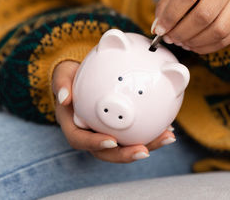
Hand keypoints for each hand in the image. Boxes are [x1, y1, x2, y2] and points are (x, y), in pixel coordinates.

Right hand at [52, 60, 175, 162]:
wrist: (81, 78)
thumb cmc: (70, 78)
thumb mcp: (62, 75)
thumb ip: (61, 84)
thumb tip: (64, 97)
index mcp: (74, 126)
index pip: (81, 140)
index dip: (96, 144)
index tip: (111, 141)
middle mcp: (91, 134)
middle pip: (107, 152)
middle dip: (126, 154)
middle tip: (145, 151)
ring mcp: (106, 133)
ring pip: (126, 146)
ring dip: (147, 145)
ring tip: (166, 137)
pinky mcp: (120, 128)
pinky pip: (135, 134)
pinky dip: (151, 133)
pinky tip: (167, 128)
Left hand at [153, 0, 229, 53]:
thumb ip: (166, 5)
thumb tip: (158, 28)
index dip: (171, 16)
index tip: (160, 29)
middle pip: (203, 15)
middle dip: (182, 32)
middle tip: (170, 38)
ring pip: (217, 30)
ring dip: (194, 41)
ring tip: (181, 42)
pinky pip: (226, 38)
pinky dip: (207, 47)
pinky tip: (194, 45)